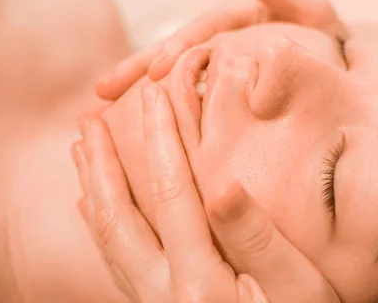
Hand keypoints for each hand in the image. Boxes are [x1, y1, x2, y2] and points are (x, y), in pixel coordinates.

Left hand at [72, 84, 339, 301]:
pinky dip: (99, 227)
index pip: (173, 192)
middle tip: (89, 118)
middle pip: (122, 215)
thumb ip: (257, 238)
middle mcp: (166, 293)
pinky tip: (91, 206)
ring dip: (92, 188)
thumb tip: (222, 184)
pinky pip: (115, 263)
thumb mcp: (298, 288)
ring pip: (109, 239)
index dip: (162, 139)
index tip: (155, 94)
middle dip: (105, 161)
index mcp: (203, 281)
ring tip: (79, 151)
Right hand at [95, 0, 346, 99]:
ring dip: (142, 100)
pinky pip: (195, 110)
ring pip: (177, 87)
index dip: (177, 49)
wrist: (344, 74)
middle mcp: (219, 47)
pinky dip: (169, 121)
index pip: (199, 34)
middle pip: (174, 59)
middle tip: (101, 94)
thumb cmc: (325, 36)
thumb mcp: (306, 7)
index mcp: (233, 22)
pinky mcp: (225, 101)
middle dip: (138, 74)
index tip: (157, 69)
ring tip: (103, 118)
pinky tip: (147, 140)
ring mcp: (219, 75)